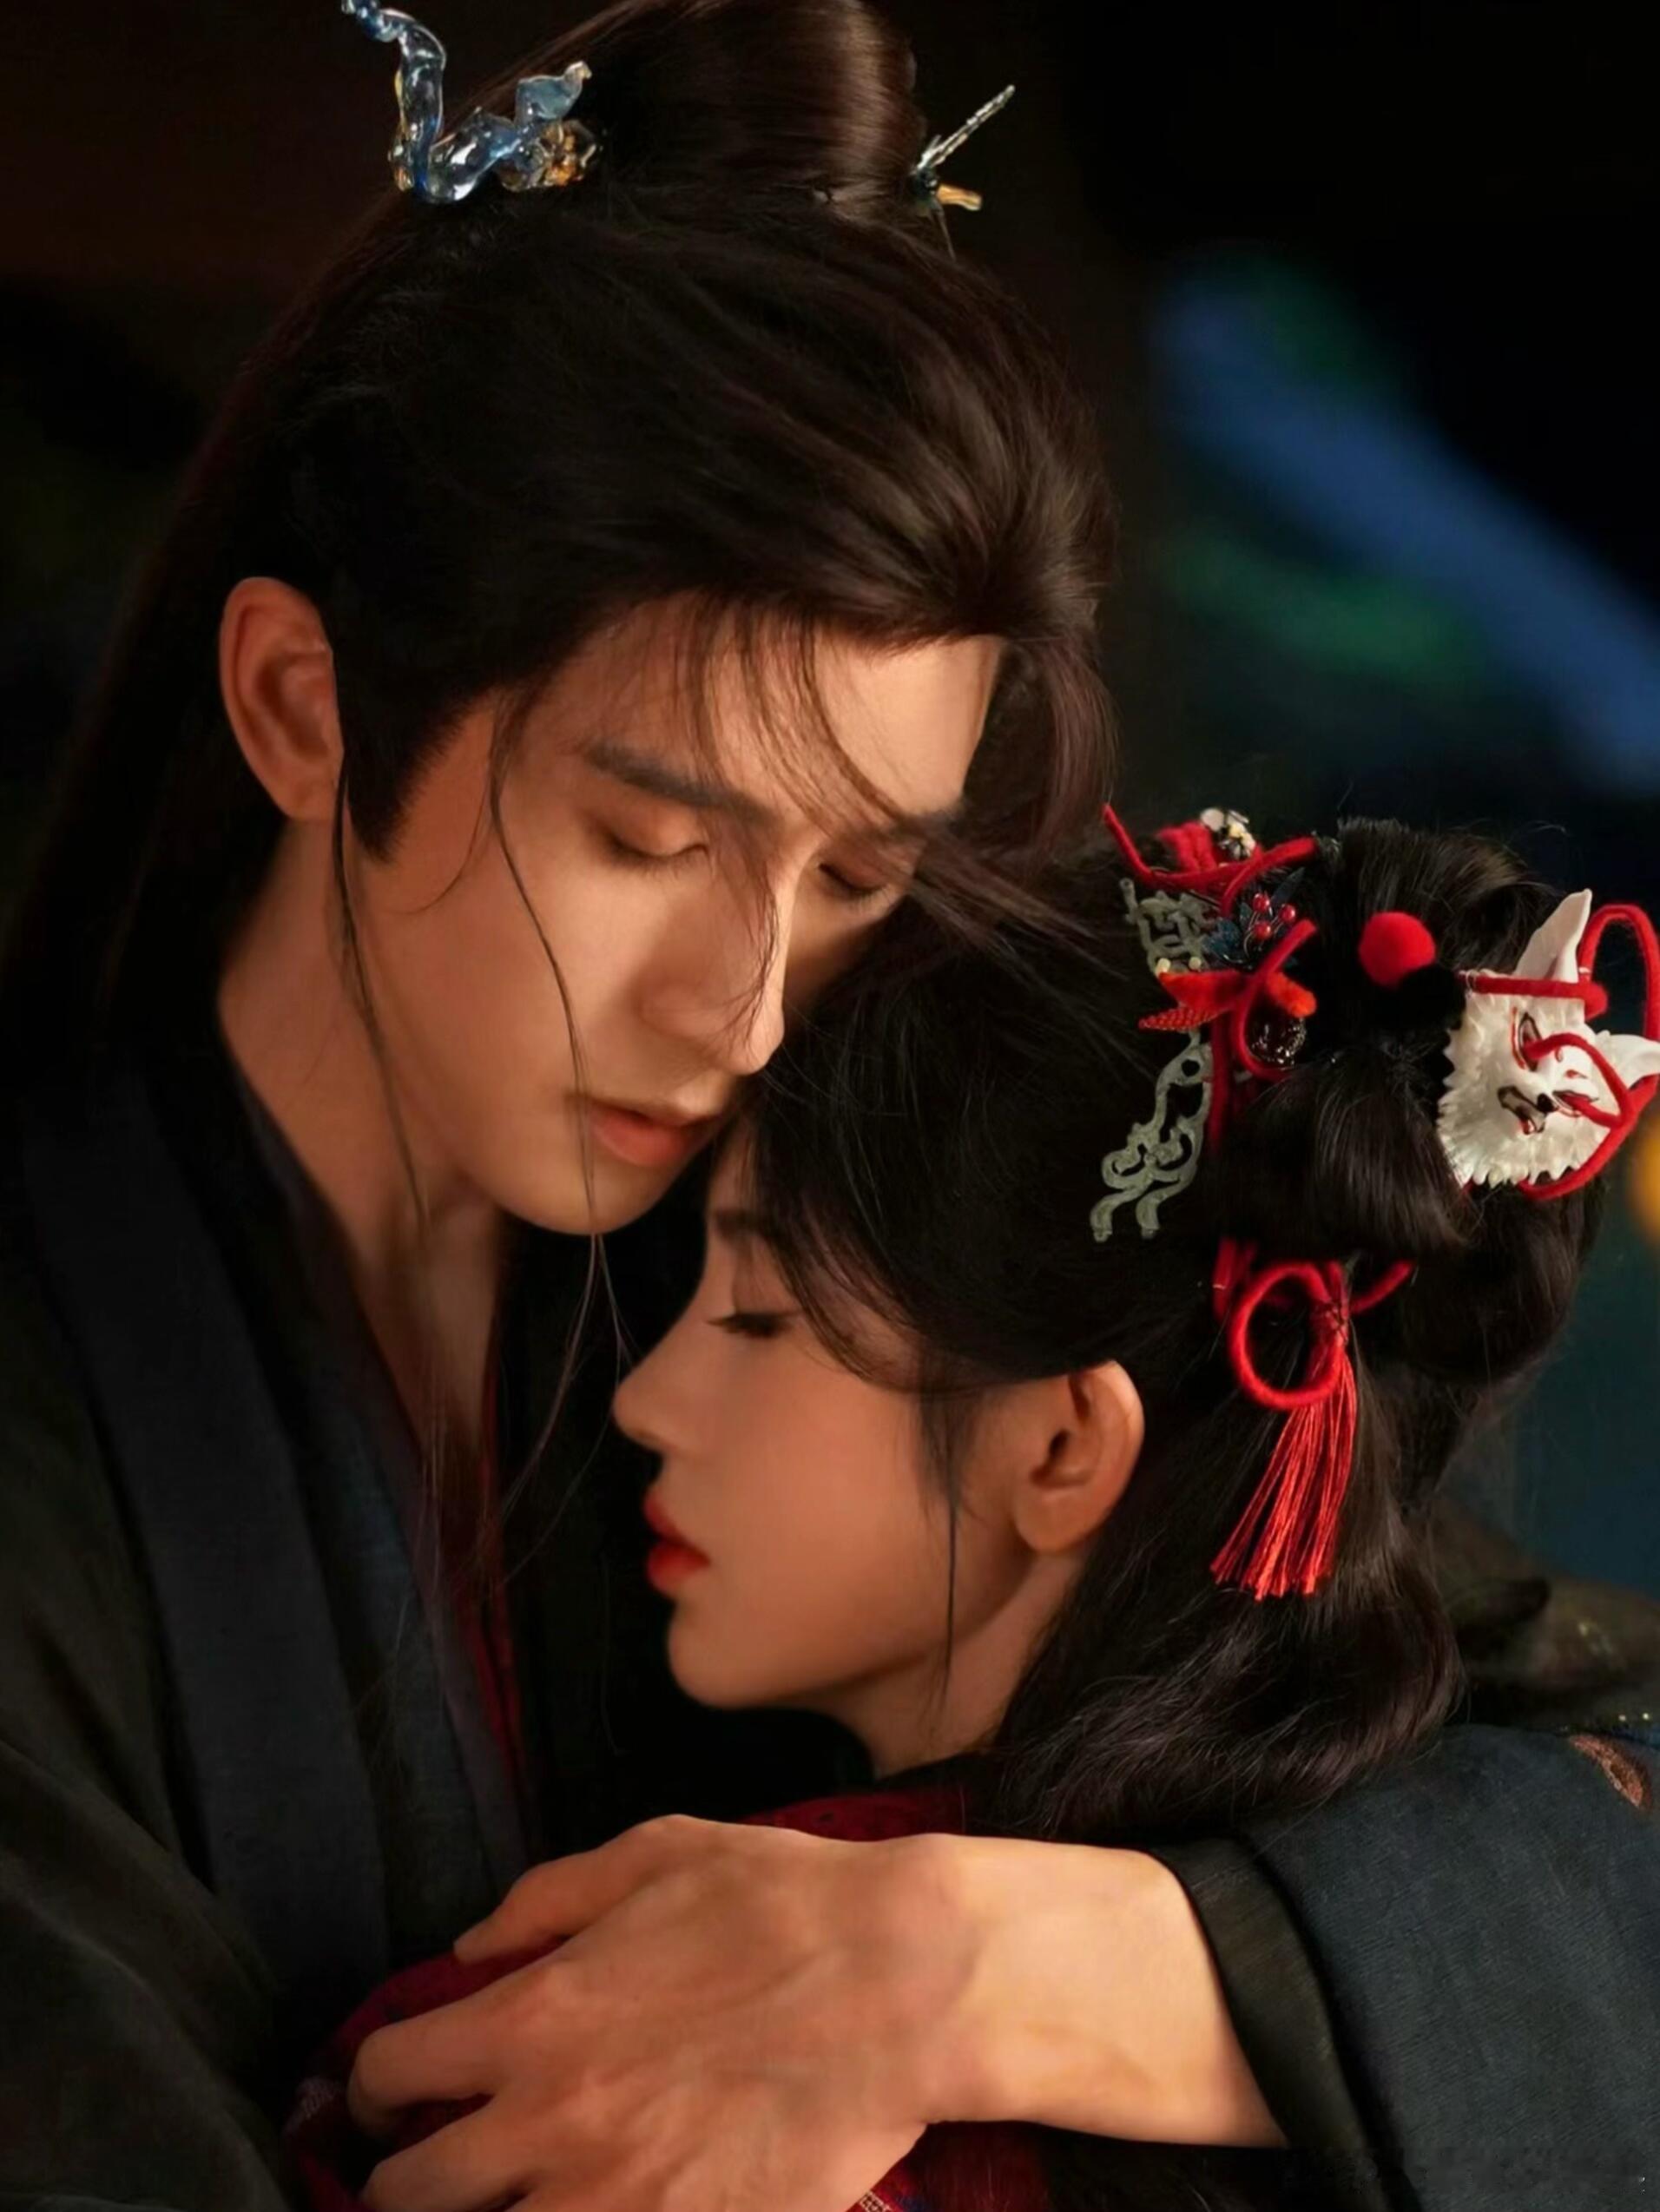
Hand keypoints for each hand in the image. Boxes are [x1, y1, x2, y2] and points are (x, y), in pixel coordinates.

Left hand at [347, 1815, 1283, 2211]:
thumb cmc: (783, 1902)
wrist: (904, 1984)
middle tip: (437, 2166)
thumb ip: (545, 1898)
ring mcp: (607, 2202)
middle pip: (405, 2195)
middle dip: (406, 2179)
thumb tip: (468, 1948)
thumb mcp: (655, 1854)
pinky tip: (590, 2206)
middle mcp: (546, 2124)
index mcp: (532, 2020)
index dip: (377, 2091)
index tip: (398, 2098)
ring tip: (510, 2192)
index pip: (386, 2078)